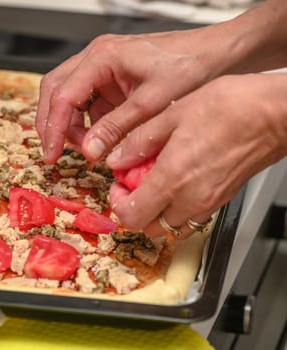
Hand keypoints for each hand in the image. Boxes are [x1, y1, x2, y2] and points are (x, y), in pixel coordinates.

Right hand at [35, 30, 221, 163]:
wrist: (217, 55)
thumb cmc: (190, 66)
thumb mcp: (151, 103)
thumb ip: (116, 128)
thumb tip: (89, 150)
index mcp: (103, 56)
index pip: (63, 95)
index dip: (54, 128)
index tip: (51, 153)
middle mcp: (96, 57)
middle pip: (55, 90)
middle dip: (52, 123)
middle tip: (54, 152)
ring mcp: (102, 67)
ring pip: (67, 96)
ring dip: (69, 123)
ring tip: (85, 146)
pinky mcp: (110, 79)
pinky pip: (87, 101)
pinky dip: (87, 121)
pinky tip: (98, 136)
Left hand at [107, 73, 286, 238]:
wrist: (276, 113)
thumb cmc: (232, 107)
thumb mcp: (172, 114)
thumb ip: (139, 142)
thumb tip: (117, 160)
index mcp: (173, 179)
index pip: (131, 217)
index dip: (117, 205)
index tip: (118, 184)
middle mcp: (191, 199)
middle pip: (149, 228)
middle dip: (134, 210)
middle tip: (132, 183)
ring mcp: (209, 203)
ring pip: (171, 228)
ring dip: (155, 212)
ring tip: (154, 183)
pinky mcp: (222, 200)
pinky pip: (191, 218)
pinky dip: (176, 209)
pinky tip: (176, 181)